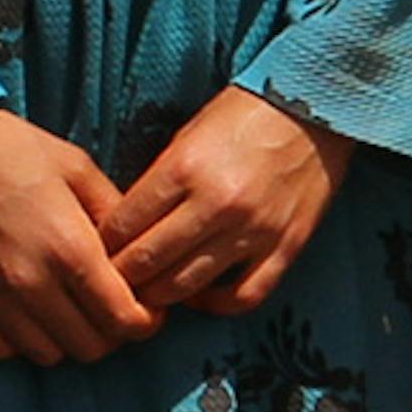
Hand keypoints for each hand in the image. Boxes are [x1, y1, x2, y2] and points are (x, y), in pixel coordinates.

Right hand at [0, 106, 149, 365]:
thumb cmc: (12, 151)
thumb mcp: (79, 169)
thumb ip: (116, 216)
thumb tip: (141, 253)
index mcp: (70, 248)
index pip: (124, 320)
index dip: (146, 323)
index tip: (147, 310)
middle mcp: (32, 284)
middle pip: (92, 347)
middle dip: (111, 332)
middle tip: (110, 307)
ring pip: (51, 356)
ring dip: (68, 338)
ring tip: (69, 308)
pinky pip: (5, 351)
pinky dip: (24, 340)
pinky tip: (29, 311)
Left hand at [95, 87, 345, 325]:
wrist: (315, 106)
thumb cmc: (245, 116)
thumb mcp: (188, 135)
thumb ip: (159, 182)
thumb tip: (126, 228)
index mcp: (184, 168)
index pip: (123, 226)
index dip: (102, 246)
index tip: (96, 253)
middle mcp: (216, 203)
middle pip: (147, 263)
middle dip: (122, 278)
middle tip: (113, 283)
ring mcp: (254, 229)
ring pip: (187, 286)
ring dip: (160, 296)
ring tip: (150, 293)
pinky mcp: (286, 246)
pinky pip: (244, 296)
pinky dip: (216, 306)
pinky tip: (200, 298)